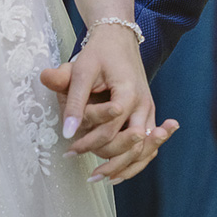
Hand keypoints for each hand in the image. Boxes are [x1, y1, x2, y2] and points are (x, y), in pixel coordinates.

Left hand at [38, 27, 177, 183]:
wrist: (119, 38)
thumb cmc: (99, 53)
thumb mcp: (81, 70)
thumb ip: (74, 100)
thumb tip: (67, 131)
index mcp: (129, 92)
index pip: (110, 126)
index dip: (89, 140)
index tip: (69, 148)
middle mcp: (144, 104)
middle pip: (132, 143)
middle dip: (108, 160)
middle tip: (85, 170)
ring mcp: (149, 111)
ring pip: (145, 150)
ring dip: (124, 167)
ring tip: (99, 178)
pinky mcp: (148, 116)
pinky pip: (148, 147)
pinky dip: (136, 162)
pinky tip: (117, 175)